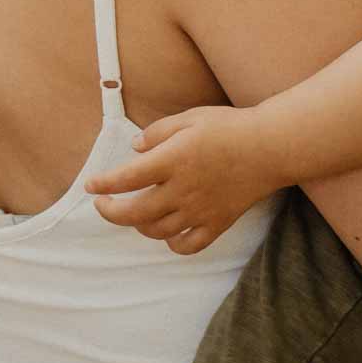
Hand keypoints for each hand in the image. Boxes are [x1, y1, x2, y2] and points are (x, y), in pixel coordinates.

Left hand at [84, 105, 277, 254]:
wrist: (270, 146)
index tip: (91, 185)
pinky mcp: (217, 223)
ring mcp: (200, 211)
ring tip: (135, 214)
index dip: (104, 184)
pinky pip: (188, 245)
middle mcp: (182, 190)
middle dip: (111, 213)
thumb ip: (158, 132)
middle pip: (135, 214)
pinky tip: (167, 233)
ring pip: (158, 231)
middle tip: (102, 206)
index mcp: (173, 160)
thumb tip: (134, 148)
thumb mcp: (190, 117)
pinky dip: (173, 244)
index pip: (127, 178)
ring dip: (140, 225)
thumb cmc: (229, 126)